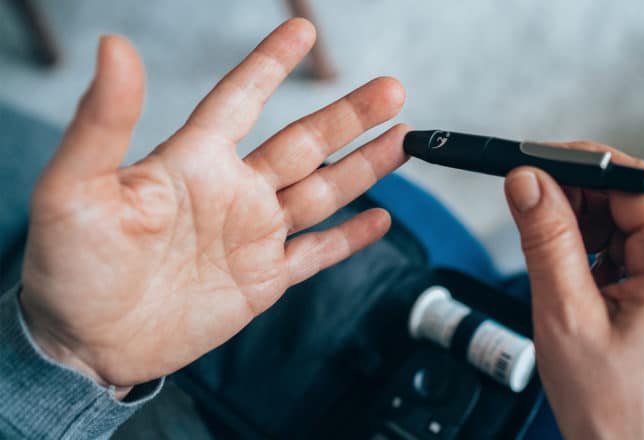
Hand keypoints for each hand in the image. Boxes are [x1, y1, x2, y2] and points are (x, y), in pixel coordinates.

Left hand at [20, 18, 408, 394]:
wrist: (87, 345)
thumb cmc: (70, 267)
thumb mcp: (75, 189)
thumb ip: (103, 121)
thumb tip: (113, 47)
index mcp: (192, 162)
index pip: (242, 99)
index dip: (272, 63)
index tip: (304, 31)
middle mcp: (231, 192)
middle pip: (303, 143)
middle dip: (348, 116)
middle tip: (391, 90)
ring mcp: (252, 236)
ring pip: (321, 191)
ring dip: (363, 167)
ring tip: (402, 140)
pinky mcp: (262, 280)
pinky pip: (316, 253)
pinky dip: (349, 238)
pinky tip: (378, 219)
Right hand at [504, 143, 643, 438]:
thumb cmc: (612, 405)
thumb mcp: (566, 314)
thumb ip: (546, 240)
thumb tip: (527, 181)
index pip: (636, 185)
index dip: (583, 164)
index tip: (536, 160)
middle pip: (628, 201)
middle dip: (574, 198)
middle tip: (528, 209)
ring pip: (621, 225)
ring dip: (578, 228)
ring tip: (549, 263)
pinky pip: (622, 252)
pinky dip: (587, 253)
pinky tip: (567, 275)